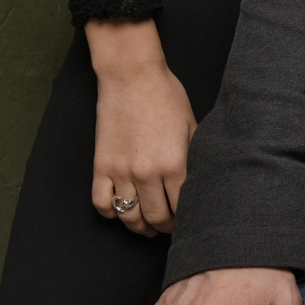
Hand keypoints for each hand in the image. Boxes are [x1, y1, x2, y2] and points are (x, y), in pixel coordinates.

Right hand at [86, 19, 196, 236]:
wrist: (132, 76)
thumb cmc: (167, 96)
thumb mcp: (192, 126)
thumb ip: (196, 157)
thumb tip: (203, 183)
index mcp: (175, 164)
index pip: (183, 207)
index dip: (188, 219)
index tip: (191, 221)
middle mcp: (147, 173)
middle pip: (157, 217)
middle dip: (166, 227)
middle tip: (171, 228)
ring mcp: (121, 172)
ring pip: (129, 217)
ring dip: (140, 227)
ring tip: (148, 227)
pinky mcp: (101, 167)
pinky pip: (101, 203)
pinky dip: (111, 213)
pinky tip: (121, 211)